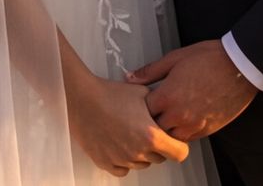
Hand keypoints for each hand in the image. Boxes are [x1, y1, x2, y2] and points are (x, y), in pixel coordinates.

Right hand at [68, 70, 189, 174]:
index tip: (173, 140)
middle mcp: (138, 152)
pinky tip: (119, 144)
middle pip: (160, 159)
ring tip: (129, 133)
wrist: (82, 99)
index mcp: (151, 135)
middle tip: (147, 131)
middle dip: (158, 147)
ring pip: (141, 164)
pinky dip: (124, 161)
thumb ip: (160, 108)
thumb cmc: (111, 93)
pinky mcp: (105, 163)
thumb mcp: (144, 93)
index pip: (179, 153)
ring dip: (140, 153)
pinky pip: (123, 170)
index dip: (179, 145)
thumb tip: (169, 114)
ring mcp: (122, 160)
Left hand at [125, 39, 256, 142]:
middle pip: (154, 128)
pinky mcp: (207, 130)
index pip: (143, 111)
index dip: (141, 106)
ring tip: (169, 115)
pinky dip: (183, 131)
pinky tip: (184, 118)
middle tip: (154, 109)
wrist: (240, 66)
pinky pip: (188, 138)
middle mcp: (179, 115)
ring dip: (167, 128)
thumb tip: (130, 77)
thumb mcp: (175, 58)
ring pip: (171, 137)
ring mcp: (194, 125)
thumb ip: (150, 71)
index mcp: (168, 96)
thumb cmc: (209, 58)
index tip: (143, 100)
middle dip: (151, 120)